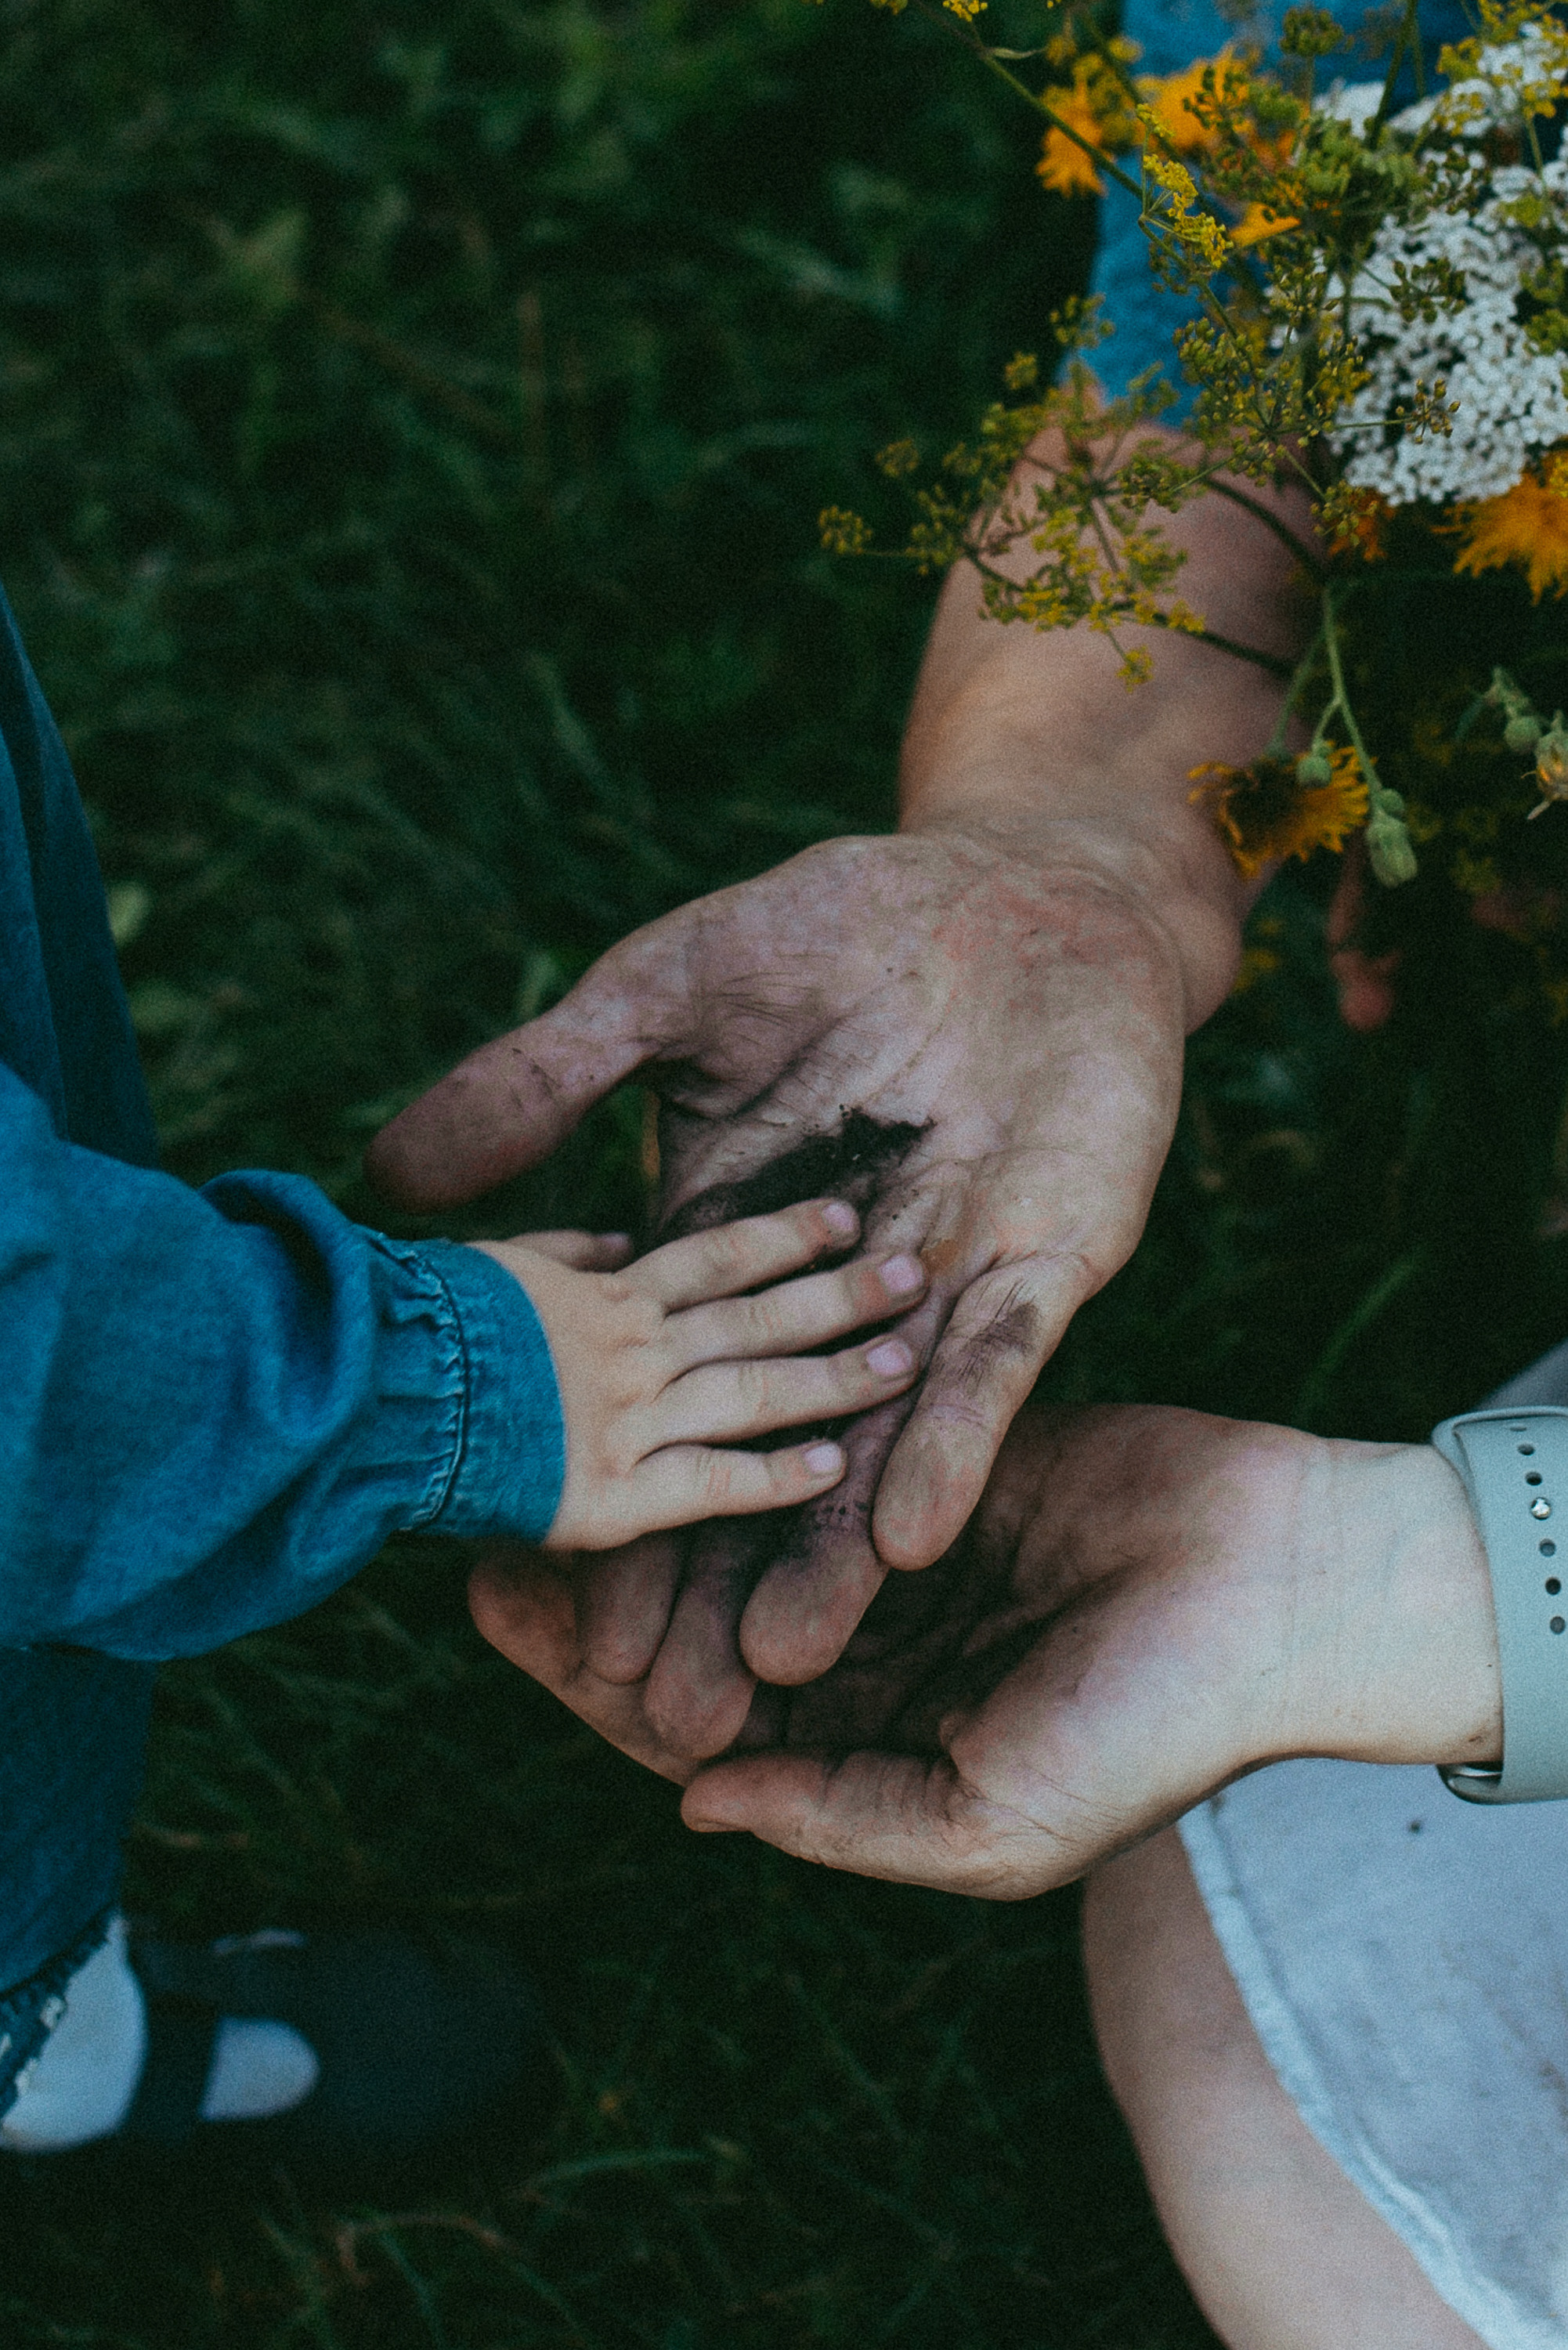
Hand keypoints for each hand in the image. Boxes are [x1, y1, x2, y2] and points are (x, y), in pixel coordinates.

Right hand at [372, 827, 1199, 1739]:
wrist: (1021, 890)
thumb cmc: (832, 926)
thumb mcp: (668, 995)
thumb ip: (548, 1078)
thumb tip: (394, 1168)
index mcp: (729, 1240)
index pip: (653, 1392)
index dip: (611, 1500)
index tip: (555, 1624)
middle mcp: (828, 1296)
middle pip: (756, 1455)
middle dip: (712, 1582)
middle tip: (659, 1714)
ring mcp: (940, 1289)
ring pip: (877, 1443)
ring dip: (829, 1551)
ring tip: (784, 1663)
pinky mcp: (1042, 1265)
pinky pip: (997, 1366)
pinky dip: (953, 1439)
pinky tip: (913, 1534)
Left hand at [468, 1400, 1503, 1894]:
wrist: (1282, 1594)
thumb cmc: (1151, 1729)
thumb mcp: (991, 1821)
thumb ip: (841, 1816)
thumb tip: (690, 1804)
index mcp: (857, 1738)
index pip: (689, 1710)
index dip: (589, 1664)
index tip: (499, 1601)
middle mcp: (859, 1640)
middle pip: (693, 1598)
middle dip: (597, 1554)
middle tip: (489, 1485)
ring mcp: (892, 1541)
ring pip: (743, 1502)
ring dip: (656, 1464)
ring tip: (559, 1403)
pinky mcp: (933, 1446)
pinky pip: (822, 1425)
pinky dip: (754, 1395)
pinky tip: (677, 1344)